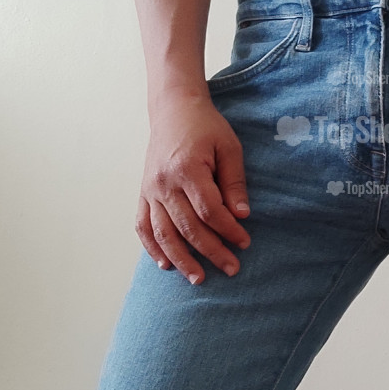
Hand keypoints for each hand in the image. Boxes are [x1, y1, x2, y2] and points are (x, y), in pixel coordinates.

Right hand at [135, 92, 251, 284]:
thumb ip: (234, 182)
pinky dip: (152, 248)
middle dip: (211, 251)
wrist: (173, 110)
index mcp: (187, 169)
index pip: (210, 211)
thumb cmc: (205, 128)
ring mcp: (150, 190)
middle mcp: (164, 183)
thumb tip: (242, 215)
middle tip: (231, 268)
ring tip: (198, 279)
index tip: (245, 241)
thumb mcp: (229, 148)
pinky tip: (165, 264)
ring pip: (163, 233)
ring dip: (181, 259)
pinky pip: (143, 226)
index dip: (229, 230)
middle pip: (188, 227)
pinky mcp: (143, 193)